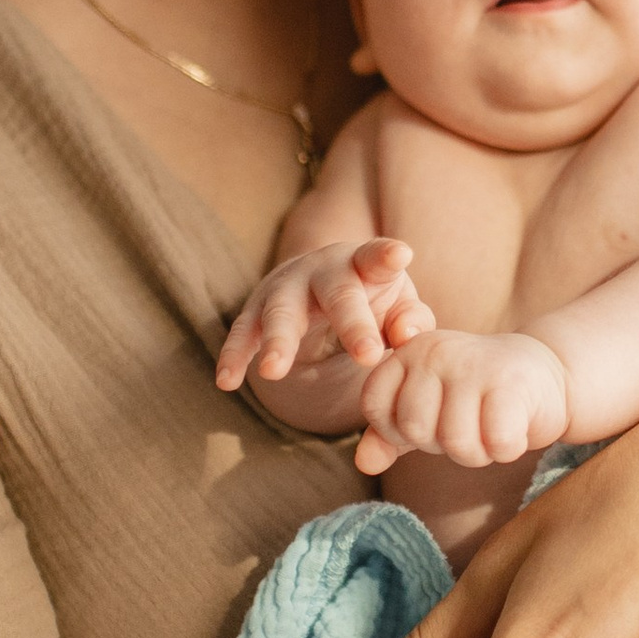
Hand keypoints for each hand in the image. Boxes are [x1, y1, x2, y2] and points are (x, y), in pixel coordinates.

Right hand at [215, 240, 433, 394]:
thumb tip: (404, 336)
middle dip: (353, 324)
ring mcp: (286, 289)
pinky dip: (234, 355)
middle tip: (369, 356)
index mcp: (364, 265)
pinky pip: (243, 333)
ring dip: (279, 341)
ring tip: (274, 372)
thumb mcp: (399, 305)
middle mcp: (323, 270)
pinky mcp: (256, 311)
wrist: (317, 287)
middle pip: (338, 294)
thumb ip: (412, 321)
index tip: (400, 255)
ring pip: (281, 312)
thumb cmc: (371, 298)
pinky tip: (226, 381)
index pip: (376, 257)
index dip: (386, 256)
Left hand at [351, 329, 573, 474]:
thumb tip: (363, 463)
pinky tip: (516, 428)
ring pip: (456, 442)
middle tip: (470, 422)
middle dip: (444, 443)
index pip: (376, 406)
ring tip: (492, 425)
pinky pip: (496, 443)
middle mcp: (436, 350)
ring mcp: (473, 364)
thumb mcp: (429, 411)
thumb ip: (390, 434)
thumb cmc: (479, 397)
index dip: (399, 429)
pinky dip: (507, 449)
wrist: (547, 374)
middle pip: (416, 429)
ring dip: (478, 451)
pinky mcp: (512, 384)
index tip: (432, 417)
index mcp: (410, 351)